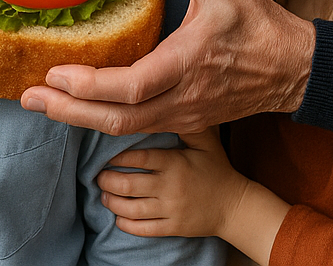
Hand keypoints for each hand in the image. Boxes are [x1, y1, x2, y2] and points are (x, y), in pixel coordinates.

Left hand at [20, 0, 314, 134]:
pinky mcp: (182, 120)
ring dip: (78, 119)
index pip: (134, 87)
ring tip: (40, 104)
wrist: (295, 69)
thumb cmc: (258, 23)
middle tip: (28, 97)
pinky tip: (75, 108)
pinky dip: (100, 120)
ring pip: (123, 129)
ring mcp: (182, 115)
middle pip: (118, 119)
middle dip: (69, 111)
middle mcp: (182, 97)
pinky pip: (135, 128)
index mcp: (189, 62)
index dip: (92, 86)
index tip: (56, 74)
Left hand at [97, 128, 246, 237]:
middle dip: (106, 180)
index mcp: (174, 163)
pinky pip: (143, 229)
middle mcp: (170, 186)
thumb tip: (166, 103)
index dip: (116, 157)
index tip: (105, 156)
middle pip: (128, 184)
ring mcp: (171, 209)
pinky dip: (125, 223)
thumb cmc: (217, 169)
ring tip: (104, 194)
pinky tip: (118, 216)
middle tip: (98, 176)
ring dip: (111, 201)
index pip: (138, 158)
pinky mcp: (173, 228)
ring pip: (131, 208)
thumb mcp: (206, 142)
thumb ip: (185, 124)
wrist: (234, 206)